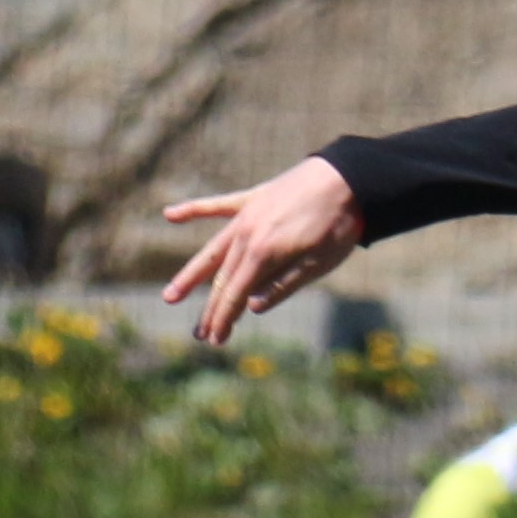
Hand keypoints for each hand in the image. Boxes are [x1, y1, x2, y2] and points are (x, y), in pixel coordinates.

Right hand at [162, 155, 367, 343]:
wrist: (347, 177)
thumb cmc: (339, 224)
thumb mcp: (319, 263)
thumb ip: (283, 285)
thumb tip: (251, 307)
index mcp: (263, 254)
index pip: (235, 294)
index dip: (224, 318)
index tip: (215, 340)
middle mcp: (246, 236)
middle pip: (222, 278)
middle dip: (211, 308)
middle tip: (199, 334)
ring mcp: (245, 216)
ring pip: (213, 251)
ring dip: (192, 275)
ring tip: (171, 296)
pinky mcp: (251, 199)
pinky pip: (216, 206)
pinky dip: (193, 210)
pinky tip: (169, 215)